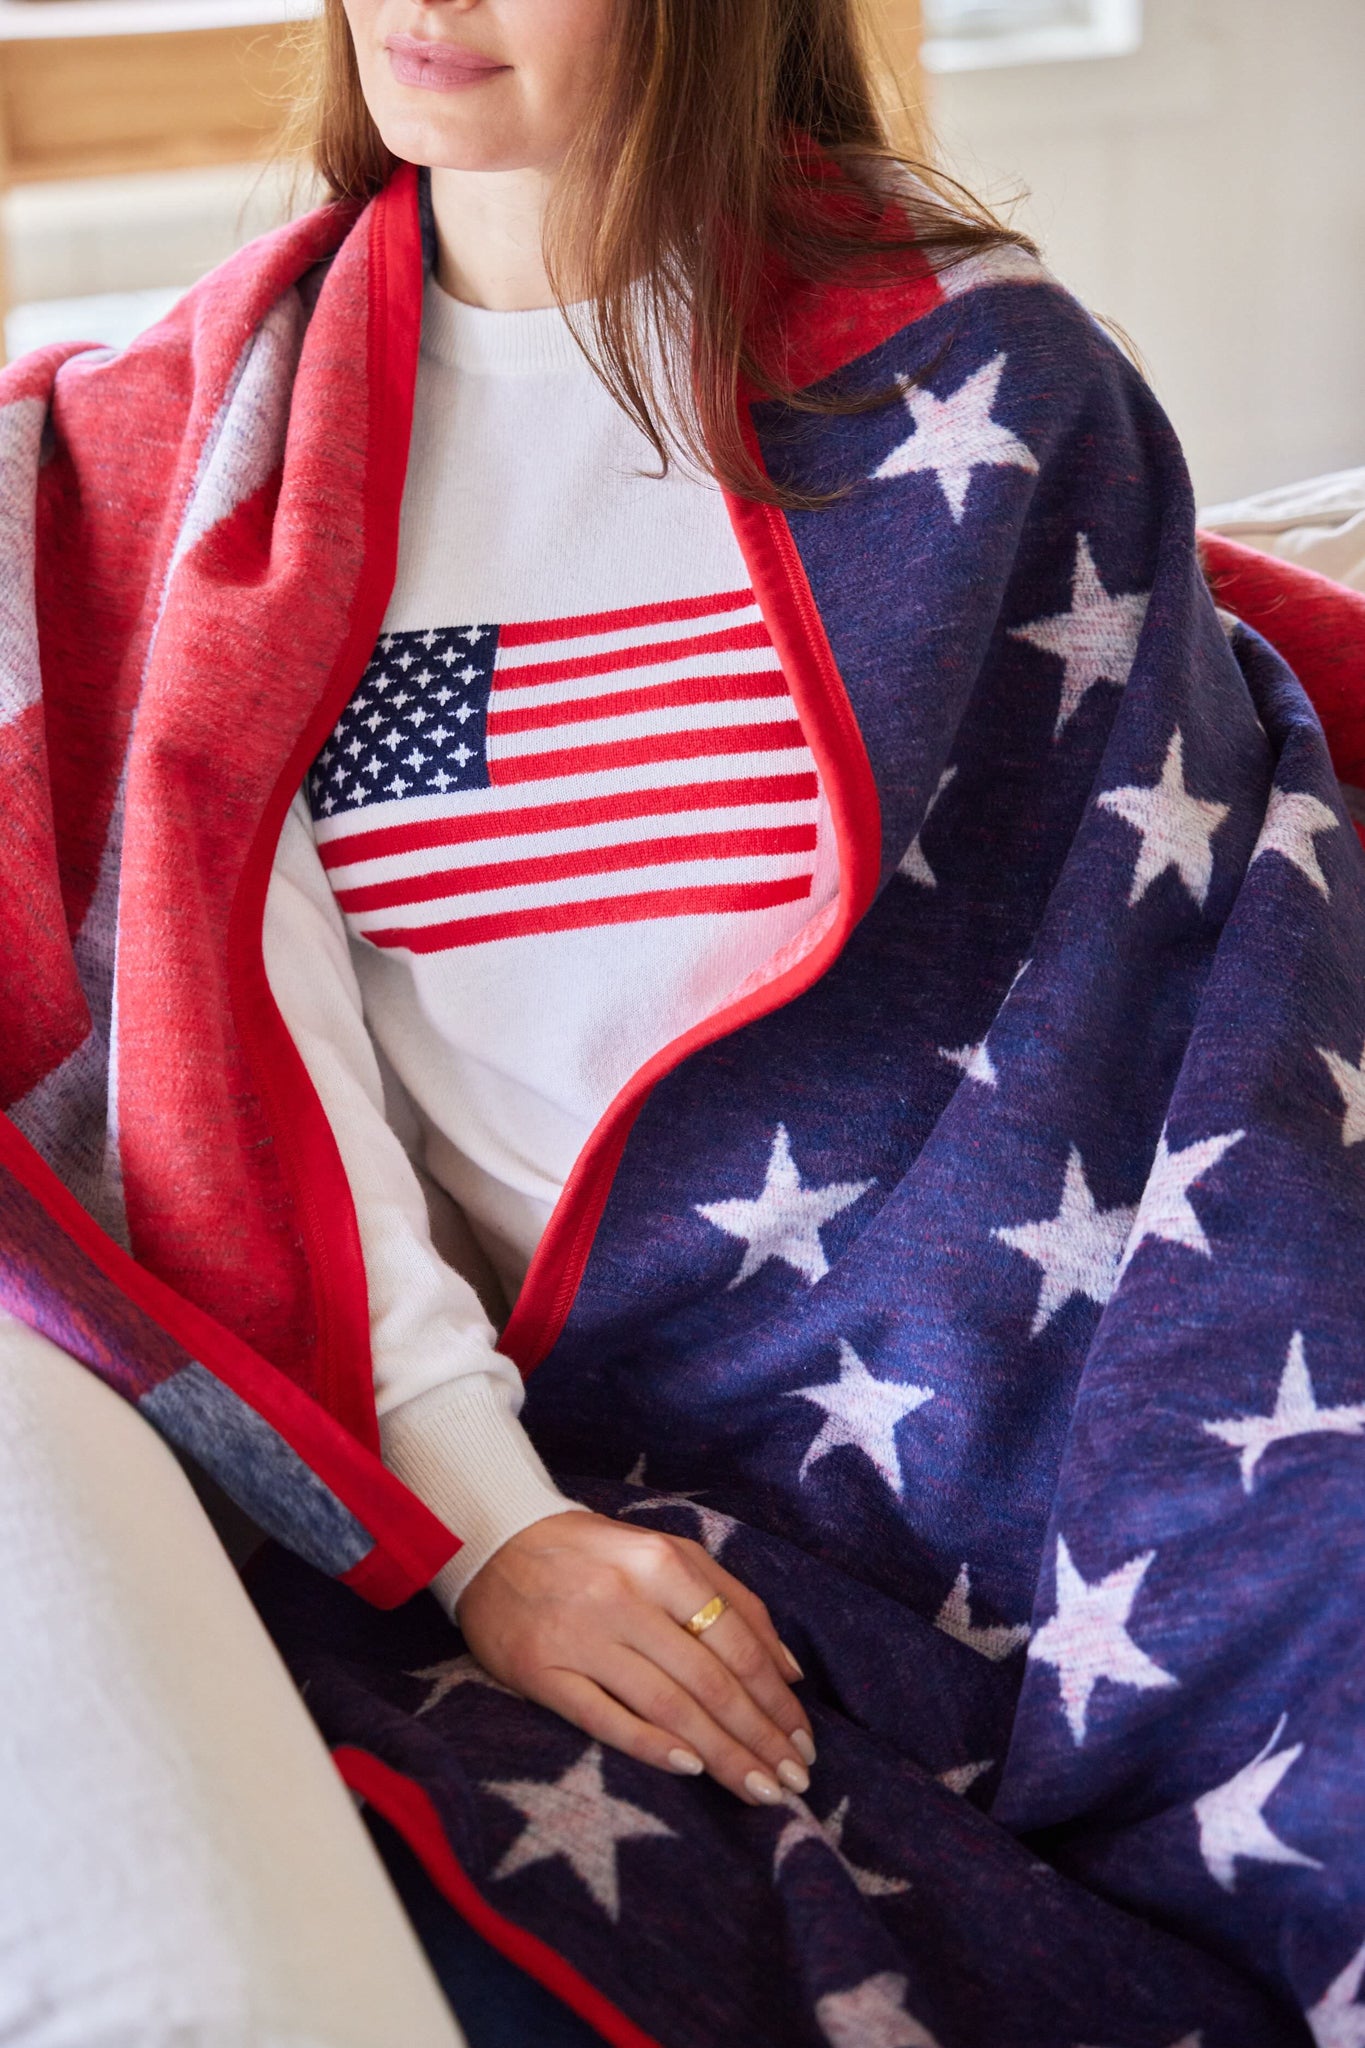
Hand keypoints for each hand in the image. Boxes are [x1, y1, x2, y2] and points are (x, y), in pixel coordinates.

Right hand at [456, 1512, 814, 1804]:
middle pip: (708, 1682)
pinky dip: (650, 1745)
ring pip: (666, 1706)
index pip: (737, 1643)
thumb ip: (733, 1600)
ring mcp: (582, 1637)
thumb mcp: (667, 1552)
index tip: (804, 1742)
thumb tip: (790, 1671)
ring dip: (720, 1754)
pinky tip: (689, 1768)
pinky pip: (604, 1718)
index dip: (776, 1700)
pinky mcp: (541, 1671)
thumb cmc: (595, 1553)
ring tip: (758, 1789)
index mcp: (663, 1563)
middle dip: (759, 1738)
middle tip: (793, 1781)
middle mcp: (626, 1599)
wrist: (493, 1540)